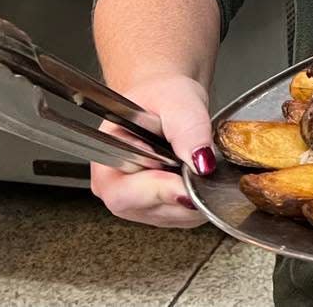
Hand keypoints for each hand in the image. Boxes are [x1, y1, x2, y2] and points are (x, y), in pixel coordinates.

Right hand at [90, 73, 216, 227]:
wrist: (168, 99)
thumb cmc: (161, 96)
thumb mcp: (177, 100)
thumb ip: (188, 129)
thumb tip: (201, 162)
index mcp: (108, 160)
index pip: (124, 193)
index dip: (159, 189)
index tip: (190, 175)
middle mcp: (116, 188)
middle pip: (150, 210)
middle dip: (185, 191)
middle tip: (204, 165)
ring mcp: (136, 203)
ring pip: (172, 216)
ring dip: (195, 194)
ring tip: (199, 161)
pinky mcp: (157, 208)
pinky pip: (184, 215)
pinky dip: (200, 198)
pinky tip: (198, 173)